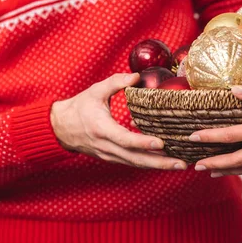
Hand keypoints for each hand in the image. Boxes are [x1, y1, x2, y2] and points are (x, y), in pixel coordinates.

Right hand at [51, 73, 186, 169]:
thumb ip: (116, 82)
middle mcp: (106, 146)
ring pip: (136, 164)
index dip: (143, 142)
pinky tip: (166, 162)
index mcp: (101, 129)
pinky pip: (132, 162)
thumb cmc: (79, 107)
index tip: (161, 143)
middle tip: (182, 164)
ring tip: (180, 165)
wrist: (60, 128)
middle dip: (160, 163)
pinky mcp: (112, 157)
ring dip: (158, 166)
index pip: (125, 139)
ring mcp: (109, 154)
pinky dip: (149, 163)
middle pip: (136, 159)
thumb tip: (137, 76)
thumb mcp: (95, 90)